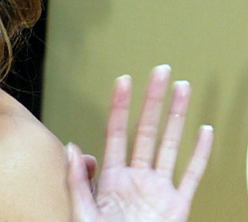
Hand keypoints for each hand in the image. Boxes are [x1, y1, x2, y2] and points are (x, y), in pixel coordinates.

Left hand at [67, 65, 213, 221]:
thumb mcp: (80, 211)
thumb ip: (76, 180)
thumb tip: (72, 146)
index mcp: (110, 178)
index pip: (116, 132)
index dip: (120, 106)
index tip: (124, 80)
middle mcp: (136, 178)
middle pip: (147, 130)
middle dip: (154, 100)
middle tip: (160, 70)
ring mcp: (158, 190)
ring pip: (170, 144)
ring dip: (178, 116)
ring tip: (183, 88)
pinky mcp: (178, 206)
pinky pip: (191, 175)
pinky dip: (200, 153)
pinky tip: (205, 131)